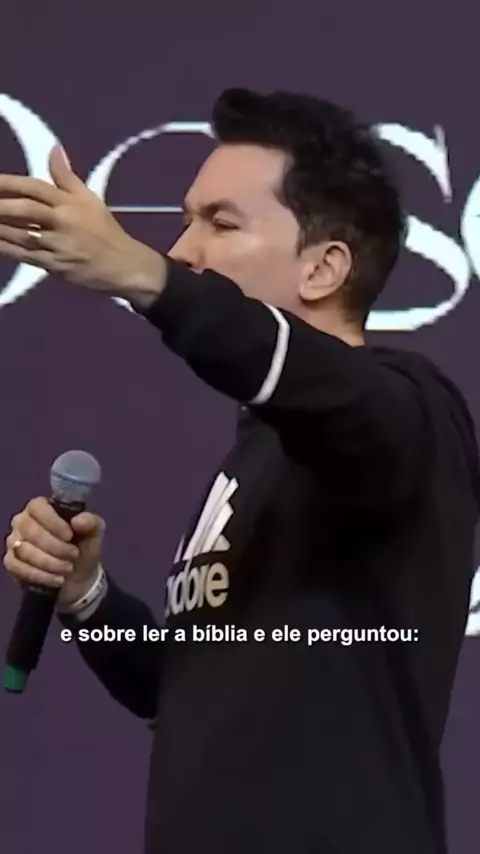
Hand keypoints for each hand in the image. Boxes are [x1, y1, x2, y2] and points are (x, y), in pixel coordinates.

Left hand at [0, 146, 164, 300]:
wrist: (123, 265)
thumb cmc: (104, 230)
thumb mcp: (89, 199)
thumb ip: (66, 176)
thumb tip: (54, 148)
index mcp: (69, 203)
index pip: (35, 187)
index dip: (9, 183)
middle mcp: (62, 222)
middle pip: (26, 210)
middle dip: (1, 205)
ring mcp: (58, 245)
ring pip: (22, 234)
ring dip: (0, 227)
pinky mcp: (55, 266)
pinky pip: (26, 256)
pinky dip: (6, 249)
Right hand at [3, 497, 104, 607]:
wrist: (78, 577)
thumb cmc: (83, 547)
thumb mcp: (93, 533)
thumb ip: (91, 522)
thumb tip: (78, 520)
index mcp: (42, 508)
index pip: (37, 507)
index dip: (52, 522)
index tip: (69, 535)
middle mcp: (23, 521)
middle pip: (30, 530)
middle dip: (55, 546)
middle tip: (74, 555)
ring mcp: (15, 542)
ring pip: (24, 551)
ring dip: (50, 563)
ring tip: (68, 568)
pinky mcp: (11, 562)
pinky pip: (18, 568)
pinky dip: (40, 576)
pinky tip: (57, 579)